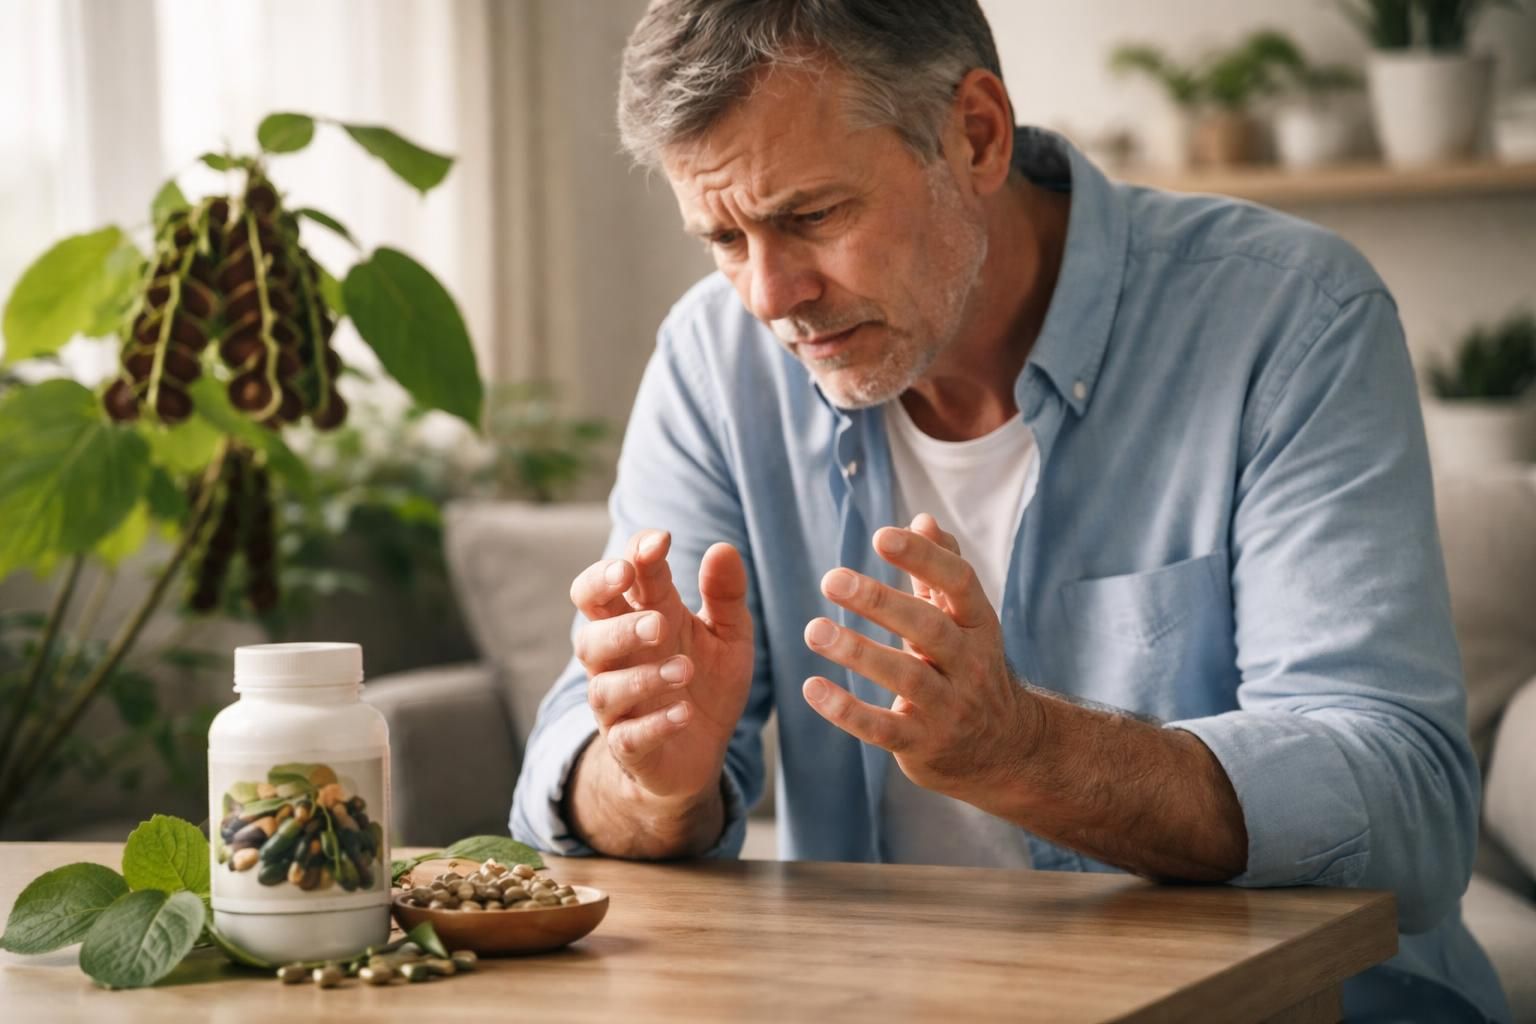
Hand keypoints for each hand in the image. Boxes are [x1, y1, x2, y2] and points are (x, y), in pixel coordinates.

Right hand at [570, 529, 754, 802]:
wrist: (701, 751)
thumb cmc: (706, 680)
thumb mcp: (729, 634)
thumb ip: (726, 595)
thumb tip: (723, 549)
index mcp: (639, 616)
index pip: (617, 577)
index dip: (631, 557)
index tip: (660, 543)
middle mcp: (618, 656)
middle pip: (588, 628)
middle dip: (613, 620)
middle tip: (654, 616)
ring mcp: (619, 703)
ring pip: (604, 685)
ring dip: (643, 677)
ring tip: (685, 671)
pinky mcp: (629, 745)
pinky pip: (628, 736)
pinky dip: (654, 723)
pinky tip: (683, 714)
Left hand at [801, 513, 1040, 802]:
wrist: (1002, 749)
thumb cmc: (969, 667)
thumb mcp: (966, 621)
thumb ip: (941, 572)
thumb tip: (923, 519)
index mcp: (979, 625)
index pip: (959, 583)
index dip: (923, 557)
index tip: (881, 535)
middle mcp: (970, 664)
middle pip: (929, 627)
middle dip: (880, 602)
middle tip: (831, 579)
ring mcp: (949, 708)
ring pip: (907, 677)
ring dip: (858, 653)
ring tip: (815, 630)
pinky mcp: (922, 744)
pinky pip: (883, 728)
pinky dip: (847, 711)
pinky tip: (812, 687)